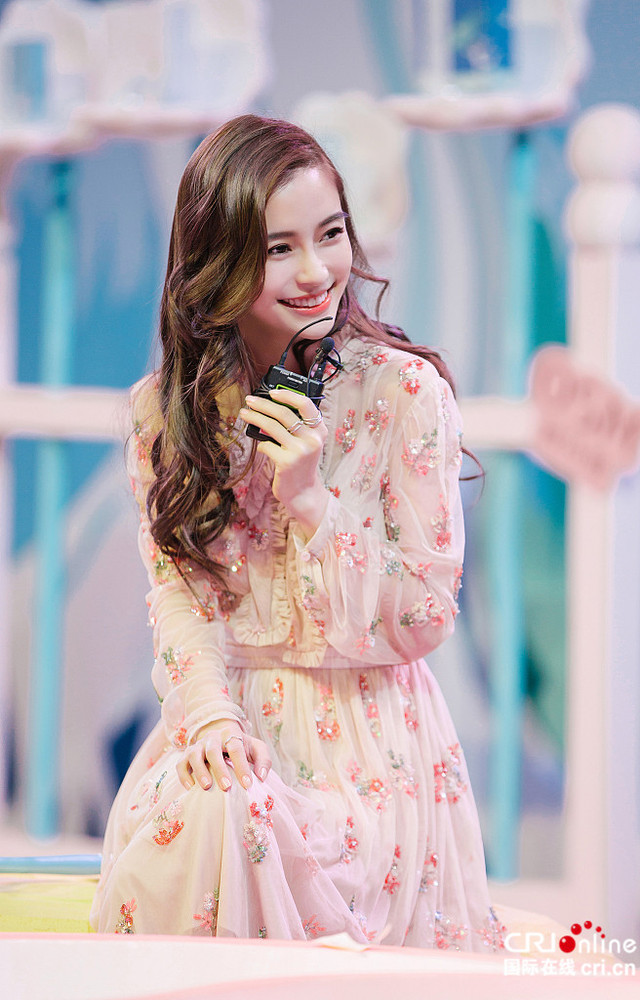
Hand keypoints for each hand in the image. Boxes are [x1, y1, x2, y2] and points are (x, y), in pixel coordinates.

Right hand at [176, 721, 271, 791]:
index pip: (236, 748)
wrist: (222, 736)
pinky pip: (180, 763)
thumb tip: (261, 777)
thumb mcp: (256, 749)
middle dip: (219, 769)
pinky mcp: (186, 755)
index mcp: (231, 734)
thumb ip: (263, 761)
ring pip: (194, 755)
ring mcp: (198, 745)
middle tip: (227, 787)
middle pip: (213, 751)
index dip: (242, 766)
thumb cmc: (242, 747)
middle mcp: (212, 738)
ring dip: (200, 771)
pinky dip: (183, 775)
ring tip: (207, 787)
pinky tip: (190, 787)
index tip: (248, 784)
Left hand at [239, 388, 329, 538]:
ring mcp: (300, 451)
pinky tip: (261, 446)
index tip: (272, 393)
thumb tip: (269, 408)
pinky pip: (266, 446)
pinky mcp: (286, 462)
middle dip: (263, 404)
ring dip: (254, 417)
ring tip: (244, 414)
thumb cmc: (301, 465)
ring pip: (271, 426)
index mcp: (319, 430)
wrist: (303, 492)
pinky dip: (261, 445)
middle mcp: (312, 439)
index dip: (288, 395)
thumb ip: (295, 427)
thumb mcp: (306, 443)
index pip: (306, 404)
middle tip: (250, 400)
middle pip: (284, 413)